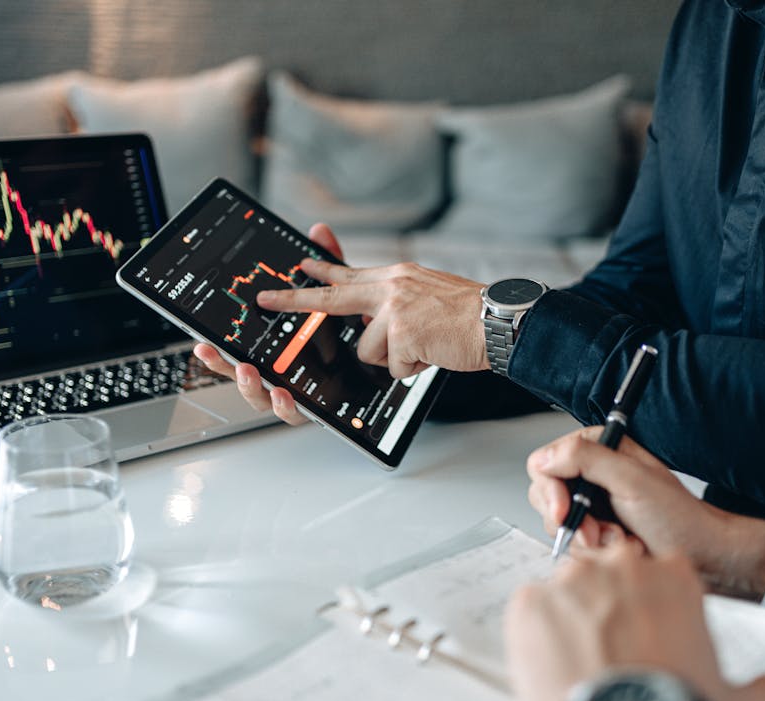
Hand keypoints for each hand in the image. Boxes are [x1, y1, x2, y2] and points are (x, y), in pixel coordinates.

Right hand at [193, 223, 345, 425]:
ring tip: (248, 372)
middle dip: (223, 366)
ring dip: (251, 387)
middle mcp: (282, 372)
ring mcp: (298, 392)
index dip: (219, 348)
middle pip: (242, 375)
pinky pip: (298, 415)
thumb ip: (330, 264)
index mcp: (279, 347)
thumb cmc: (361, 327)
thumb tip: (318, 232)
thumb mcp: (346, 291)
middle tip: (213, 352)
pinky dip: (286, 407)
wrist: (396, 351)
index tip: (201, 341)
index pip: (241, 348)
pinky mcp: (319, 408)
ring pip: (263, 399)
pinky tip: (283, 396)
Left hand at [255, 254, 487, 379]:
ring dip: (395, 358)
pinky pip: (393, 366)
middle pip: (332, 298)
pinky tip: (433, 354)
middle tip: (265, 298)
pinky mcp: (403, 334)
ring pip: (368, 350)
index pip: (350, 274)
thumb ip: (395, 299)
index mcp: (397, 276)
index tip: (298, 267)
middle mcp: (392, 286)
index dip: (321, 271)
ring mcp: (395, 309)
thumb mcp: (427, 292)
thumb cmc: (469, 314)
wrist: (499, 321)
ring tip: (425, 346)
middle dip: (295, 300)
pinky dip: (413, 368)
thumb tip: (370, 318)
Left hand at [504, 543, 764, 700]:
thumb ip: (764, 690)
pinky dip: (537, 637)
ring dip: (572, 622)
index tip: (647, 636)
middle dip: (609, 610)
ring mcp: (569, 582)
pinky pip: (529, 611)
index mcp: (672, 577)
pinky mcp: (529, 605)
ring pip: (567, 593)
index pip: (655, 574)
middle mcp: (619, 568)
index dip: (649, 609)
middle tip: (613, 654)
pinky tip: (555, 667)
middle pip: (607, 576)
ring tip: (582, 667)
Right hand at [526, 428, 764, 599]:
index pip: (544, 463)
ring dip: (588, 538)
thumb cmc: (679, 517)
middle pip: (546, 496)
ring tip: (620, 540)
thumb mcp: (632, 480)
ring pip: (559, 524)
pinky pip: (574, 544)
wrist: (703, 554)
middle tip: (598, 534)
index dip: (551, 491)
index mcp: (598, 449)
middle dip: (573, 520)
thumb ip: (587, 459)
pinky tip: (622, 547)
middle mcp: (591, 473)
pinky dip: (596, 552)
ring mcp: (592, 503)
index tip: (566, 512)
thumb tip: (545, 458)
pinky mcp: (596, 529)